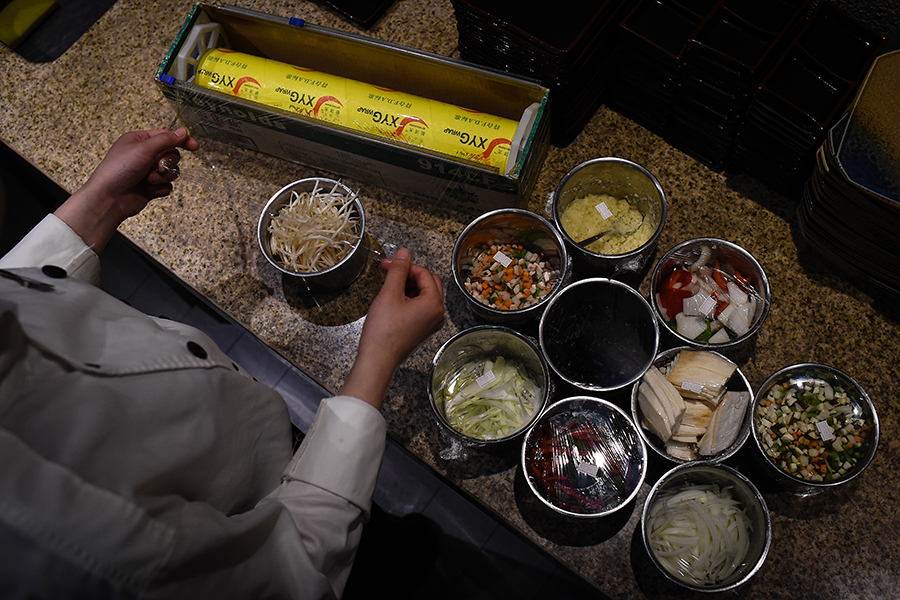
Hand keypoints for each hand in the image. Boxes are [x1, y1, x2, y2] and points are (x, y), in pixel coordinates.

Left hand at [54, 129, 198, 252]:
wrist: (109, 198)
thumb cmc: (118, 170)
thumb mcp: (144, 148)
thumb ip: (166, 139)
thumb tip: (182, 132)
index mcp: (140, 141)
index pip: (167, 136)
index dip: (182, 140)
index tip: (194, 146)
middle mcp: (144, 155)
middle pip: (172, 155)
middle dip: (167, 163)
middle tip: (157, 166)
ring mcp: (147, 172)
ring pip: (171, 172)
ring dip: (162, 177)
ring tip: (148, 180)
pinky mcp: (151, 187)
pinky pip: (167, 186)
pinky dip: (160, 188)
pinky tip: (148, 189)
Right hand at [340, 248, 444, 408]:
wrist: (378, 361)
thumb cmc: (383, 331)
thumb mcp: (389, 294)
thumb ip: (398, 270)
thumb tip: (404, 253)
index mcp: (434, 303)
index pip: (424, 273)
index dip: (406, 265)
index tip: (388, 263)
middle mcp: (437, 314)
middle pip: (429, 282)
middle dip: (409, 274)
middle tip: (389, 270)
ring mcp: (431, 324)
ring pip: (425, 295)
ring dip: (409, 286)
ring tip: (388, 285)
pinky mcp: (422, 330)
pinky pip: (420, 307)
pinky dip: (409, 299)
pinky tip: (393, 300)